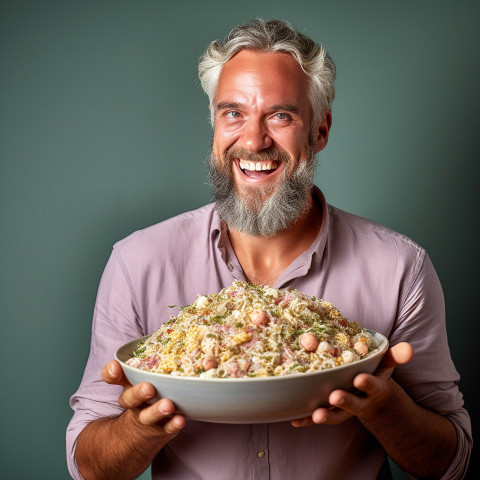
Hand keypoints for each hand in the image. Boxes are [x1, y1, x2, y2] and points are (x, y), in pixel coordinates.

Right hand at [102, 360, 185, 435]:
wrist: (138, 435)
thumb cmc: (148, 395)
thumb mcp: (145, 376)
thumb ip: (160, 356)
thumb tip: (187, 333)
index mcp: (129, 386)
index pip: (114, 378)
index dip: (112, 373)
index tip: (115, 366)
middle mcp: (135, 403)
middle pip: (129, 399)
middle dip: (138, 392)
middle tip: (149, 387)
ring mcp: (146, 418)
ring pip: (148, 416)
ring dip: (158, 410)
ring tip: (168, 405)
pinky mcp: (160, 431)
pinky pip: (166, 429)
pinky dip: (173, 425)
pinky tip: (181, 420)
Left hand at [291, 342, 413, 426]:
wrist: (375, 403)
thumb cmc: (377, 375)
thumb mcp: (387, 366)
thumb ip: (396, 356)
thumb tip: (409, 348)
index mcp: (375, 388)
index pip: (374, 386)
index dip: (368, 384)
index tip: (359, 379)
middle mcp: (361, 401)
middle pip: (354, 404)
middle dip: (346, 401)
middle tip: (335, 397)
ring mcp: (346, 410)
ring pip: (337, 415)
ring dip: (327, 415)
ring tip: (316, 415)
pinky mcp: (332, 413)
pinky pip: (318, 418)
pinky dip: (306, 419)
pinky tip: (294, 420)